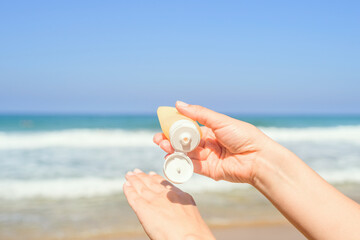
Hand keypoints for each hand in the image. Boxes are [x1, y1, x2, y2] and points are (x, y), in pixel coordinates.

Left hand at [123, 169, 214, 239]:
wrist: (190, 238)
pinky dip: (129, 190)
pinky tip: (125, 185)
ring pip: (141, 187)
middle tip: (136, 172)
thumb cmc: (193, 233)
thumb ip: (180, 208)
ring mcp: (155, 201)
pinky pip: (134, 197)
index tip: (151, 174)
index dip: (156, 178)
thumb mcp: (190, 214)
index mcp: (179, 196)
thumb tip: (175, 213)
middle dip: (143, 177)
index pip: (165, 184)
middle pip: (151, 183)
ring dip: (134, 180)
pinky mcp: (144, 209)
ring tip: (129, 175)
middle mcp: (166, 196)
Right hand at [153, 101, 273, 183]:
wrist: (258, 158)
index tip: (164, 123)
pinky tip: (170, 158)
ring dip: (173, 150)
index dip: (176, 125)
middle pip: (185, 141)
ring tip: (163, 146)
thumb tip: (178, 103)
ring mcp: (208, 157)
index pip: (190, 126)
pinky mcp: (209, 170)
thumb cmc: (243, 136)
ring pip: (186, 153)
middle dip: (171, 140)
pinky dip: (180, 162)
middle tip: (158, 138)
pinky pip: (192, 166)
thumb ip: (198, 114)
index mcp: (212, 129)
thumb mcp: (220, 121)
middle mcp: (208, 143)